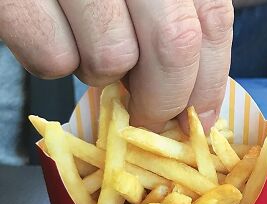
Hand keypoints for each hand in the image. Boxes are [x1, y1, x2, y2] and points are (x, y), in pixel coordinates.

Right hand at [0, 0, 233, 131]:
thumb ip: (172, 20)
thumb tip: (194, 99)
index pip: (211, 21)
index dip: (209, 79)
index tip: (199, 114)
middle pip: (173, 46)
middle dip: (163, 98)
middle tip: (147, 115)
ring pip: (111, 59)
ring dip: (101, 73)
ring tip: (86, 45)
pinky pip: (55, 58)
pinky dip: (54, 62)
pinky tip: (52, 33)